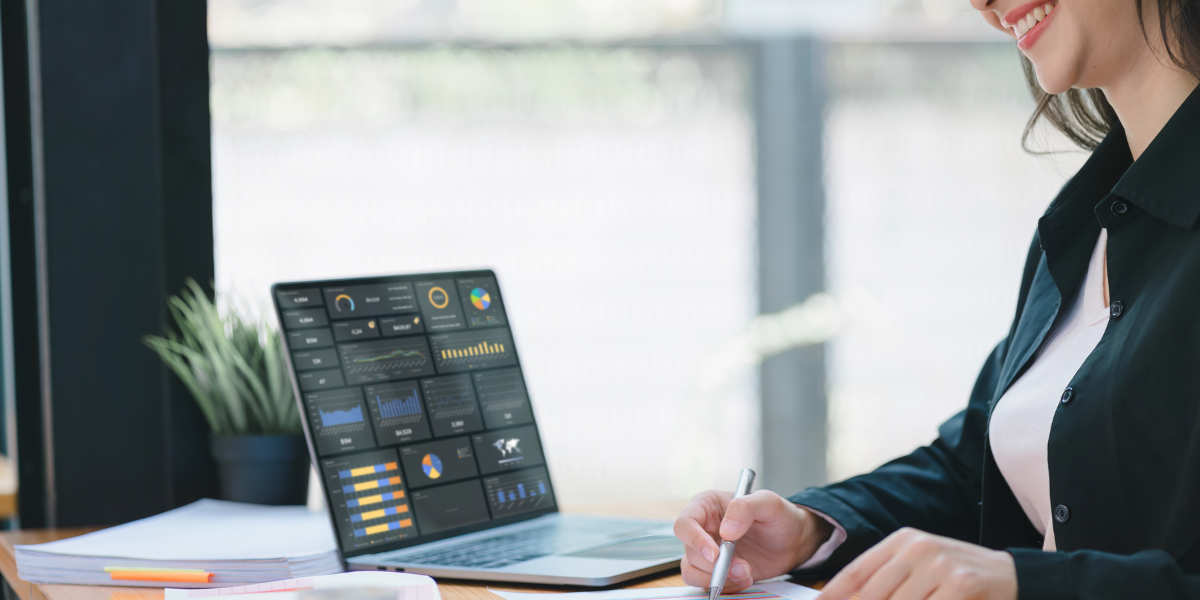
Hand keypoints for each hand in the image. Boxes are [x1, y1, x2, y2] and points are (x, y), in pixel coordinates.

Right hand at [673, 489, 833, 592]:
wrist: (792, 540)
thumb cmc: (779, 516)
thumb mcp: (768, 502)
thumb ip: (745, 507)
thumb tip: (725, 531)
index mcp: (707, 506)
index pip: (685, 523)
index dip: (695, 540)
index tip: (715, 554)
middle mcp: (702, 528)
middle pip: (690, 551)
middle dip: (715, 565)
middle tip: (742, 566)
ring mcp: (708, 551)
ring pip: (692, 571)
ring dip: (718, 578)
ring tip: (746, 573)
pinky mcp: (716, 570)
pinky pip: (706, 584)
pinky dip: (725, 586)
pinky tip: (745, 578)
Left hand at [816, 528, 1016, 599]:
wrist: (1016, 577)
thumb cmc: (960, 580)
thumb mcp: (921, 570)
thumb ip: (886, 584)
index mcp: (903, 540)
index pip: (855, 574)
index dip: (832, 596)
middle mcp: (918, 547)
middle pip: (870, 595)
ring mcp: (941, 565)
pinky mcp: (962, 584)